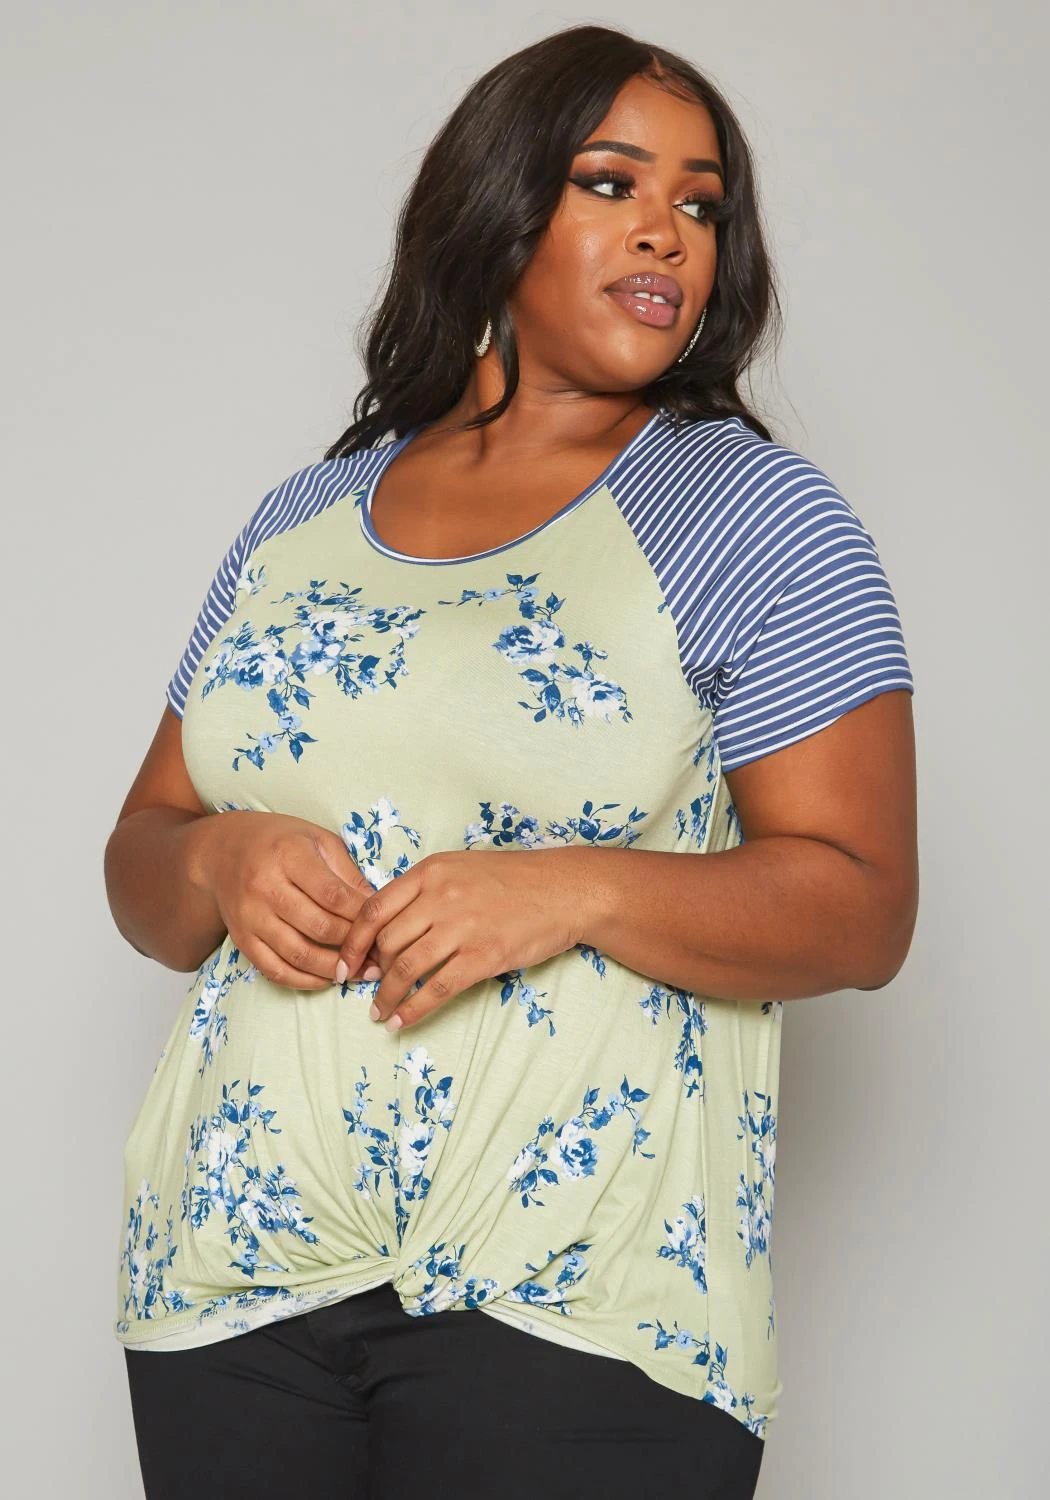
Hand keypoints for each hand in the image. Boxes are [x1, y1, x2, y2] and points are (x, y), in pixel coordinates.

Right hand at [191, 810, 384, 988]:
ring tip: (361, 973)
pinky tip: (328, 979)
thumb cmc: (278, 841)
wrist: (221, 851)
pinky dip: (304, 981)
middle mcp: (265, 888)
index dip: (363, 916)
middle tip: (380, 956)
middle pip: (320, 927)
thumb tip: (378, 905)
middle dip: (355, 946)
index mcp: (289, 856)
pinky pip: (275, 970)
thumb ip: (347, 872)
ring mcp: (250, 917)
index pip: (333, 895)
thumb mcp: (316, 839)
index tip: (385, 925)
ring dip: (335, 970)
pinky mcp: (242, 939)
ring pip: (299, 955)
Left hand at [335, 848, 582, 1030]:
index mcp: (430, 871)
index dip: (352, 941)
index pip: (373, 909)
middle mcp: (440, 896)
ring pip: (406, 968)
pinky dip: (414, 1010)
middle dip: (370, 971)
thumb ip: (425, 891)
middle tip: (368, 987)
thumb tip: (389, 928)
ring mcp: (462, 927)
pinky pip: (438, 989)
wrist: (564, 889)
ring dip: (387, 996)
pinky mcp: (484, 956)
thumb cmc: (514, 879)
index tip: (344, 963)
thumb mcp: (461, 868)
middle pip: (386, 940)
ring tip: (379, 1013)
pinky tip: (402, 1021)